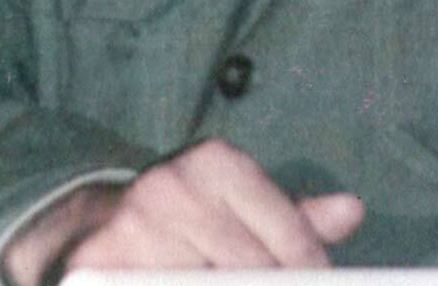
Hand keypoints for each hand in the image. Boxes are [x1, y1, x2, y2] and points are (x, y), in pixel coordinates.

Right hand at [3, 140, 363, 281]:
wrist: (86, 225)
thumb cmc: (181, 219)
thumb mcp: (236, 202)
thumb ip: (292, 217)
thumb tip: (352, 211)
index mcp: (216, 164)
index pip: (288, 238)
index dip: (310, 274)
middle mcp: (173, 187)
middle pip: (252, 273)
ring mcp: (132, 231)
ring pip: (206, 285)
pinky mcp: (95, 270)